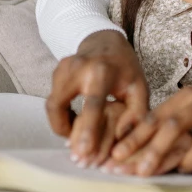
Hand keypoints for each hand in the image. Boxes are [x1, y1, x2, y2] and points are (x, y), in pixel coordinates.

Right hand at [46, 30, 149, 164]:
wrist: (106, 41)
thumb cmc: (126, 68)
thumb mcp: (139, 88)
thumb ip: (136, 114)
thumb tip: (124, 140)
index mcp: (102, 72)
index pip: (92, 104)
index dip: (87, 128)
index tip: (83, 150)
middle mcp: (78, 67)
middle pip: (59, 105)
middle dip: (63, 130)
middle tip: (76, 150)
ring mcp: (63, 68)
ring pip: (52, 105)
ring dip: (61, 124)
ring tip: (77, 135)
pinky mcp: (55, 72)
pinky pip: (52, 100)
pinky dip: (60, 115)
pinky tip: (74, 121)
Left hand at [108, 78, 191, 176]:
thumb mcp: (190, 101)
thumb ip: (168, 117)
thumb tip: (134, 143)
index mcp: (187, 96)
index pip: (156, 116)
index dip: (135, 137)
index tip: (117, 155)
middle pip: (174, 128)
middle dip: (154, 153)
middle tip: (140, 172)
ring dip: (185, 164)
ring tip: (179, 169)